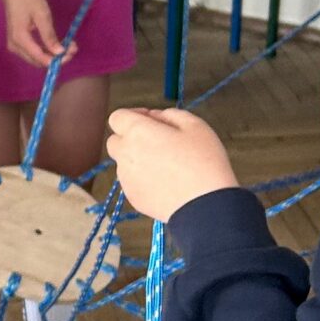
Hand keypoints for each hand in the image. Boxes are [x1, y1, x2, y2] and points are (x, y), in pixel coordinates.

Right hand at [1, 0, 66, 68]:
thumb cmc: (27, 0)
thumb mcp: (42, 15)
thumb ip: (49, 35)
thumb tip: (59, 52)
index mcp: (21, 39)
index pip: (40, 58)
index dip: (56, 60)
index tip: (71, 53)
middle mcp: (15, 47)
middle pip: (38, 61)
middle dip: (56, 58)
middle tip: (72, 48)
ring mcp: (14, 46)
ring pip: (36, 59)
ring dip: (52, 56)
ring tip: (67, 46)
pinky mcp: (17, 44)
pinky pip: (33, 54)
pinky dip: (45, 52)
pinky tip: (56, 45)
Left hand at [106, 106, 237, 221]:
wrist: (204, 205)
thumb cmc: (203, 162)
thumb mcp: (195, 125)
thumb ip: (170, 115)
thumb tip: (155, 117)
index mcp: (138, 132)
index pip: (117, 117)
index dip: (133, 115)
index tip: (150, 119)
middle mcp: (125, 154)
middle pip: (115, 140)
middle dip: (131, 137)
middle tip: (157, 141)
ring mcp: (126, 178)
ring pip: (124, 162)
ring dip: (137, 158)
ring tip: (167, 164)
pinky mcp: (132, 197)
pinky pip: (132, 181)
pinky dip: (143, 178)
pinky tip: (166, 181)